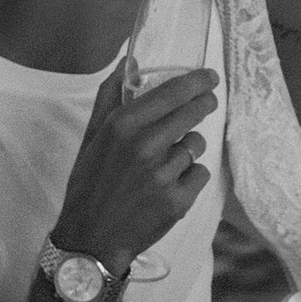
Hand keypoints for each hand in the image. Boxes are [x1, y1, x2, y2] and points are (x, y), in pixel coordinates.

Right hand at [50, 61, 217, 275]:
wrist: (91, 238)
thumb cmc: (90, 184)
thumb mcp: (92, 137)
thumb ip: (110, 97)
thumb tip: (129, 63)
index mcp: (122, 126)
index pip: (171, 93)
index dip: (196, 81)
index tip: (210, 77)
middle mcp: (144, 147)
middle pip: (193, 113)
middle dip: (203, 105)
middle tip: (206, 103)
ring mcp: (163, 175)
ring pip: (196, 145)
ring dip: (188, 149)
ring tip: (167, 161)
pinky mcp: (178, 200)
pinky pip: (200, 173)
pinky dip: (190, 177)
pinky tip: (170, 185)